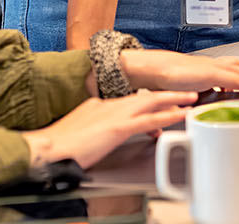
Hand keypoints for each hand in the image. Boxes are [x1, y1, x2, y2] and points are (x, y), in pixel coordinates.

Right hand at [22, 90, 196, 168]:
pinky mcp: (118, 128)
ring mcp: (115, 115)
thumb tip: (96, 132)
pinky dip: (168, 116)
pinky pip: (150, 120)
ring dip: (174, 100)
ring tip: (191, 98)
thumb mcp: (77, 130)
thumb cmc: (58, 144)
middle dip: (167, 93)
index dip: (146, 102)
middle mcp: (109, 105)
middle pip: (144, 96)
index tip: (159, 102)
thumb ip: (91, 128)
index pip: (129, 101)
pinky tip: (181, 115)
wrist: (47, 147)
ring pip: (151, 103)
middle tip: (185, 91)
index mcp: (98, 105)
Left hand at [120, 50, 238, 93]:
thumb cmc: (177, 70)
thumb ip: (235, 79)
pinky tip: (203, 104)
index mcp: (218, 67)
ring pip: (215, 83)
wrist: (151, 73)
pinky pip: (199, 94)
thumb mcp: (212, 76)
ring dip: (224, 89)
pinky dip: (206, 98)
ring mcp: (195, 80)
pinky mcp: (184, 89)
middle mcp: (207, 72)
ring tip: (231, 96)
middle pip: (230, 74)